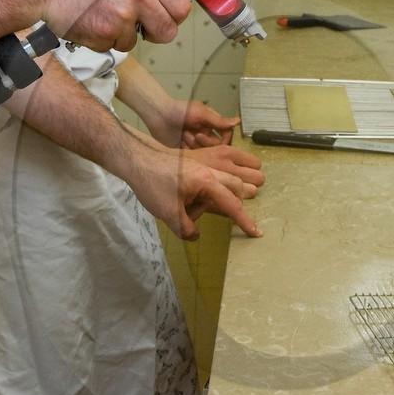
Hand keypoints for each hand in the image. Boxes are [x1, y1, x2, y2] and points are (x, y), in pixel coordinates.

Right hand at [41, 0, 189, 51]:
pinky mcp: (106, 34)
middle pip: (167, 31)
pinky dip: (102, 39)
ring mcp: (123, 16)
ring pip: (135, 41)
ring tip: (104, 15)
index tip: (167, 18)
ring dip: (121, 35)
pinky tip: (92, 21)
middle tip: (142, 28)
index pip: (180, 7)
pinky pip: (113, 46)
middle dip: (156, 34)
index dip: (173, 16)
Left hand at [126, 142, 261, 241]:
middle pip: (235, 187)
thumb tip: (195, 235)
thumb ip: (186, 228)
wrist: (137, 158)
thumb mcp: (169, 213)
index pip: (233, 204)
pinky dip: (209, 189)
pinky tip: (187, 199)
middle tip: (214, 216)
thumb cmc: (153, 182)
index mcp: (208, 181)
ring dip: (218, 197)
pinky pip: (212, 177)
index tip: (256, 233)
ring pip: (225, 180)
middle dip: (233, 204)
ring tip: (192, 209)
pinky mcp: (194, 165)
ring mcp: (203, 166)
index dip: (244, 221)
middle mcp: (210, 171)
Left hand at [148, 96, 240, 149]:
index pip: (225, 138)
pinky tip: (179, 141)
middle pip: (214, 148)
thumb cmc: (180, 110)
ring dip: (193, 144)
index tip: (218, 139)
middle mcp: (204, 136)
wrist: (158, 115)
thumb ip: (219, 120)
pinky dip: (186, 151)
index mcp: (210, 126)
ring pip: (203, 153)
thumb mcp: (201, 113)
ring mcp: (194, 145)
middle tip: (193, 133)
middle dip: (205, 142)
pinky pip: (191, 158)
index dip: (223, 141)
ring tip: (183, 134)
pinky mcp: (184, 153)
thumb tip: (238, 121)